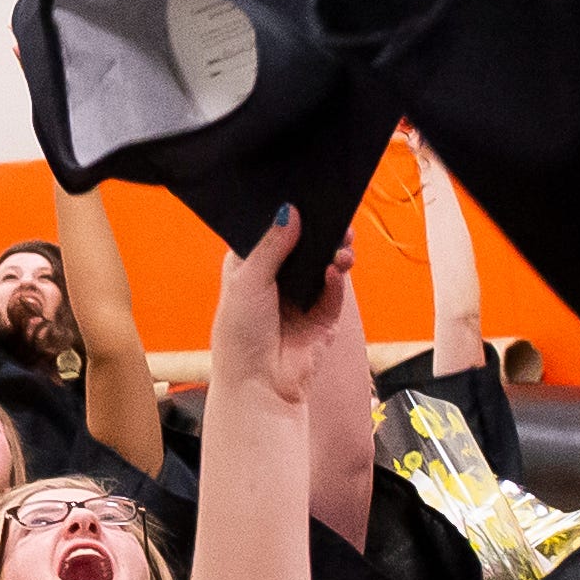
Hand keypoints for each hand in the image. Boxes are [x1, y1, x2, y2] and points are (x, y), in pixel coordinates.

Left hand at [205, 212, 349, 408]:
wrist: (258, 383)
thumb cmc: (239, 333)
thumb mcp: (248, 280)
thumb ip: (271, 245)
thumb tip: (290, 211)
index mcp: (252, 266)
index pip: (273, 232)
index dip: (287, 216)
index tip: (304, 197)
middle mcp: (278, 278)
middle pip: (305, 246)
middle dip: (321, 231)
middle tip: (335, 216)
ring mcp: (302, 297)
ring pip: (325, 264)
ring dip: (335, 252)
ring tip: (340, 245)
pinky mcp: (323, 317)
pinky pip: (335, 291)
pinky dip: (337, 280)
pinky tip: (334, 270)